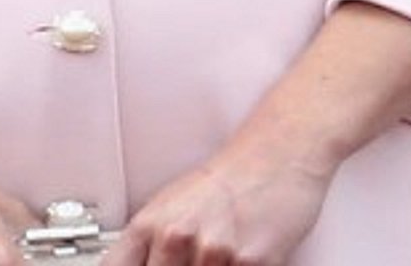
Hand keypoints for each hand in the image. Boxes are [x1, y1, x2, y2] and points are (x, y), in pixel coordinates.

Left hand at [101, 145, 328, 265]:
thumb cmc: (225, 183)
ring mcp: (213, 251)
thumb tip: (136, 265)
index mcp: (151, 224)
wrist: (274, 156)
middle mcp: (176, 236)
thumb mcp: (173, 207)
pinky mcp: (250, 262)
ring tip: (221, 253)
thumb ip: (151, 246)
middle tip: (196, 258)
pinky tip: (242, 257)